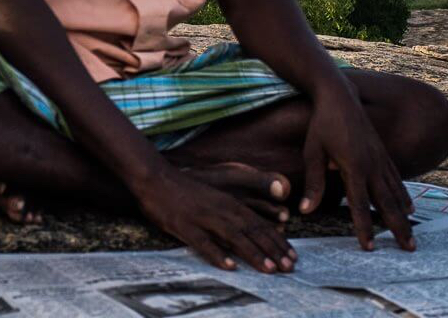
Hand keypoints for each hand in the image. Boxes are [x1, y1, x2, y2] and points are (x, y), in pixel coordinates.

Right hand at [136, 166, 296, 272]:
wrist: (155, 178)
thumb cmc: (184, 189)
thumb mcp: (213, 196)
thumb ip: (231, 211)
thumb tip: (250, 228)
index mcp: (228, 203)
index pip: (259, 224)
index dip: (277, 241)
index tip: (293, 257)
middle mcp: (220, 210)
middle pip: (252, 231)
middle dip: (273, 250)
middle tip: (290, 267)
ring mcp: (202, 218)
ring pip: (233, 237)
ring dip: (253, 253)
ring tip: (269, 269)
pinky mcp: (184, 225)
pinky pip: (203, 242)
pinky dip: (217, 254)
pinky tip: (230, 266)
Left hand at [300, 85, 414, 251]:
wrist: (339, 95)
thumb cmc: (321, 124)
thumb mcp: (312, 152)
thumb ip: (313, 183)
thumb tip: (305, 211)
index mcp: (353, 166)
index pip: (359, 204)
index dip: (363, 227)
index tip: (369, 247)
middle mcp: (372, 164)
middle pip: (387, 203)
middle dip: (398, 227)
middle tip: (409, 249)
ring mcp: (381, 158)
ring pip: (396, 192)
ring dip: (404, 215)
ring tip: (412, 236)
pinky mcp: (383, 151)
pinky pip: (396, 178)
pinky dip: (403, 194)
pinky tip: (408, 206)